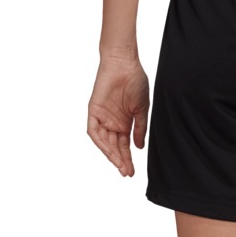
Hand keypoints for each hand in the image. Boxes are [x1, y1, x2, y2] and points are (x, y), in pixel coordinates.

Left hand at [87, 56, 149, 176]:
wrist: (125, 64)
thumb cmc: (135, 82)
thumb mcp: (141, 110)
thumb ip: (139, 129)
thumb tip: (139, 147)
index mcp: (124, 123)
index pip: (124, 146)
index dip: (128, 159)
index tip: (132, 171)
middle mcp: (112, 122)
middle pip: (114, 147)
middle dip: (120, 161)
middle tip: (126, 172)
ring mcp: (103, 117)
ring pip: (104, 142)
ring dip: (111, 155)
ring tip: (119, 165)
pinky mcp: (94, 110)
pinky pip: (94, 131)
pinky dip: (100, 142)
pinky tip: (108, 151)